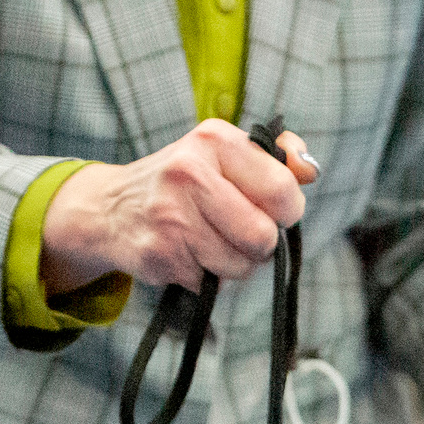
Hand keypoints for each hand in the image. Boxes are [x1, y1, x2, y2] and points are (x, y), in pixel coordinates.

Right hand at [40, 120, 317, 292]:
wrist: (112, 208)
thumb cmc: (185, 181)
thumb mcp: (224, 153)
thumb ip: (275, 157)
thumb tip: (310, 169)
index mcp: (215, 140)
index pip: (282, 191)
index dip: (287, 211)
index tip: (272, 210)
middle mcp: (189, 173)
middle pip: (263, 237)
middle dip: (259, 244)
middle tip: (239, 231)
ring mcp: (171, 217)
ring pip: (240, 266)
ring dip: (233, 263)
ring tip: (209, 240)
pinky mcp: (161, 255)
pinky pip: (211, 284)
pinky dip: (206, 276)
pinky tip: (187, 252)